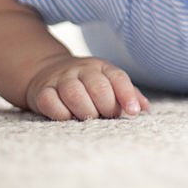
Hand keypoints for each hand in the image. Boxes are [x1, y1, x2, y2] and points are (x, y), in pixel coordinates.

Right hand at [25, 56, 150, 120]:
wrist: (45, 71)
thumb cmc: (86, 84)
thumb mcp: (108, 82)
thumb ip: (127, 94)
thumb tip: (145, 108)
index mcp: (101, 68)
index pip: (118, 78)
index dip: (127, 95)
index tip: (133, 112)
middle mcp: (81, 70)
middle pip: (97, 85)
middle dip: (106, 104)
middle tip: (108, 116)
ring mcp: (61, 79)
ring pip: (74, 92)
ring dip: (85, 110)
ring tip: (90, 119)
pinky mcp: (42, 91)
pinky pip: (50, 101)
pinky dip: (60, 113)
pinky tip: (68, 118)